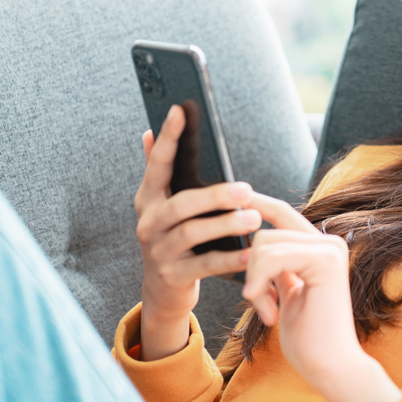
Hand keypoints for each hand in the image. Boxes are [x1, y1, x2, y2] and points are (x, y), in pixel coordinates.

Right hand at [134, 105, 262, 360]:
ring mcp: (159, 251)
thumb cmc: (173, 239)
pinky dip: (230, 259)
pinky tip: (252, 252)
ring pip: (193, 233)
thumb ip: (157, 171)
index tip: (180, 110)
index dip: (168, 137)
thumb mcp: (163, 206)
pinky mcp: (173, 276)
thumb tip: (147, 132)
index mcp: (149, 199)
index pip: (157, 164)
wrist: (163, 292)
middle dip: (214, 195)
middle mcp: (149, 222)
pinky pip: (205, 264)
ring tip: (254, 218)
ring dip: (225, 224)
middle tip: (246, 189)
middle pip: (181, 204)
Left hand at [241, 195, 401, 401]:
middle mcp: (329, 243)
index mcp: (319, 248)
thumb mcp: (284, 292)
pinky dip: (260, 284)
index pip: (281, 214)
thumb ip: (275, 264)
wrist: (329, 366)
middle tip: (260, 302)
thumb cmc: (307, 337)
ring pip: (264, 244)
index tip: (231, 195)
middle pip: (264, 233)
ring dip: (255, 281)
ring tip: (268, 310)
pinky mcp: (326, 261)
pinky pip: (273, 258)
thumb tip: (254, 239)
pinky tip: (268, 311)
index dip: (256, 204)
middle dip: (251, 269)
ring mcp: (330, 249)